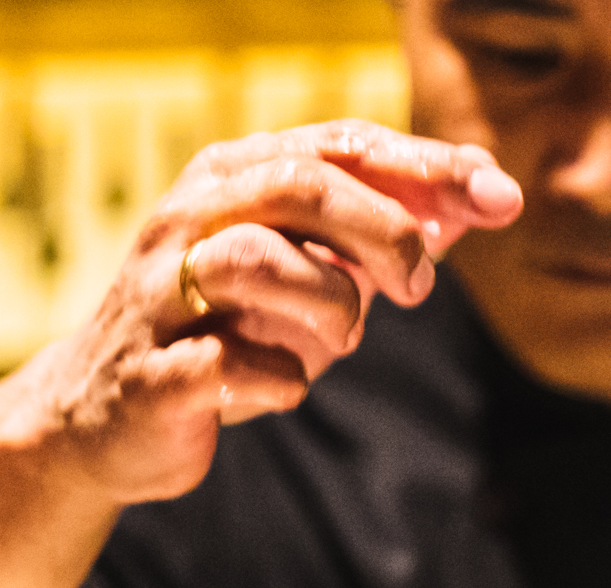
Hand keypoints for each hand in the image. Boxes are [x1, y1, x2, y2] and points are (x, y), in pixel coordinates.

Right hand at [14, 120, 523, 502]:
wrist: (109, 418)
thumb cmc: (228, 330)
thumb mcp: (316, 271)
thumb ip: (390, 231)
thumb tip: (485, 194)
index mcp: (232, 177)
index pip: (342, 145)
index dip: (429, 167)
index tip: (502, 197)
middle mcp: (190, 218)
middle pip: (302, 186)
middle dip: (384, 233)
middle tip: (420, 288)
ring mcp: (162, 293)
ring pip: (259, 262)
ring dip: (329, 307)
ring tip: (340, 339)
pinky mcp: (152, 373)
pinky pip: (230, 366)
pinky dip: (277, 381)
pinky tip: (279, 386)